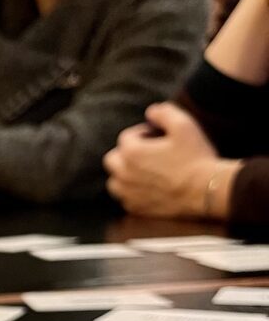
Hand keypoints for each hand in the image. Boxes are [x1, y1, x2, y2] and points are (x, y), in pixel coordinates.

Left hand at [103, 103, 239, 218]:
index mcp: (131, 153)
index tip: (157, 136)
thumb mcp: (184, 125)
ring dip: (124, 175)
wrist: (208, 190)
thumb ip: (164, 112)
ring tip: (144, 171)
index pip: (126, 137)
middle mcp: (123, 174)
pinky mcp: (137, 208)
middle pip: (113, 159)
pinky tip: (149, 188)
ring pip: (115, 182)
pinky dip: (133, 193)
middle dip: (127, 153)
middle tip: (148, 153)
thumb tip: (150, 111)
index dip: (142, 133)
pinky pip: (126, 199)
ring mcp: (129, 193)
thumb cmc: (196, 158)